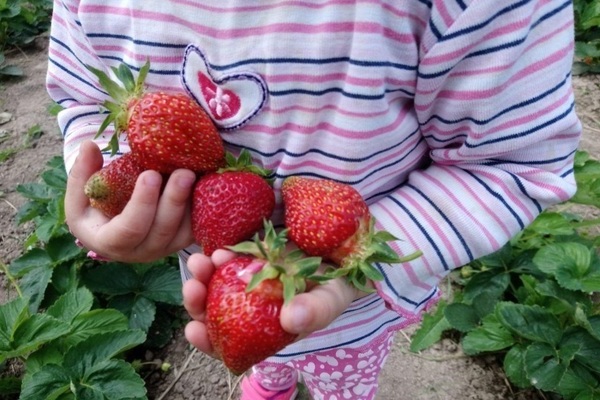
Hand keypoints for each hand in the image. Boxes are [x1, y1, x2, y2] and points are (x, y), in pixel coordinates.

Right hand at [65, 141, 195, 262]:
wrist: (116, 228)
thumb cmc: (95, 209)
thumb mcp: (80, 193)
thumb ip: (82, 172)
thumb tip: (89, 146)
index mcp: (110, 242)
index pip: (129, 229)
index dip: (141, 203)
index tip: (149, 174)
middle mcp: (140, 252)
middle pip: (162, 230)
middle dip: (174, 200)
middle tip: (184, 172)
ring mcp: (164, 249)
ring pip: (183, 232)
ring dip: (192, 204)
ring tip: (198, 174)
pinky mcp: (181, 241)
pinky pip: (196, 229)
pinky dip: (201, 208)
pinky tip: (206, 183)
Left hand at [183, 249, 365, 356]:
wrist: (347, 249)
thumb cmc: (340, 284)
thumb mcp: (333, 299)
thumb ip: (316, 311)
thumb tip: (291, 320)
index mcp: (267, 329)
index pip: (230, 343)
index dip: (208, 341)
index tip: (194, 331)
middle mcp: (254, 306)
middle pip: (215, 311)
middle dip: (198, 302)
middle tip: (193, 288)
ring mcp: (251, 279)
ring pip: (217, 283)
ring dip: (204, 275)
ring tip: (202, 262)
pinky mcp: (253, 254)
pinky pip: (232, 257)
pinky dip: (223, 256)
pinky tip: (221, 251)